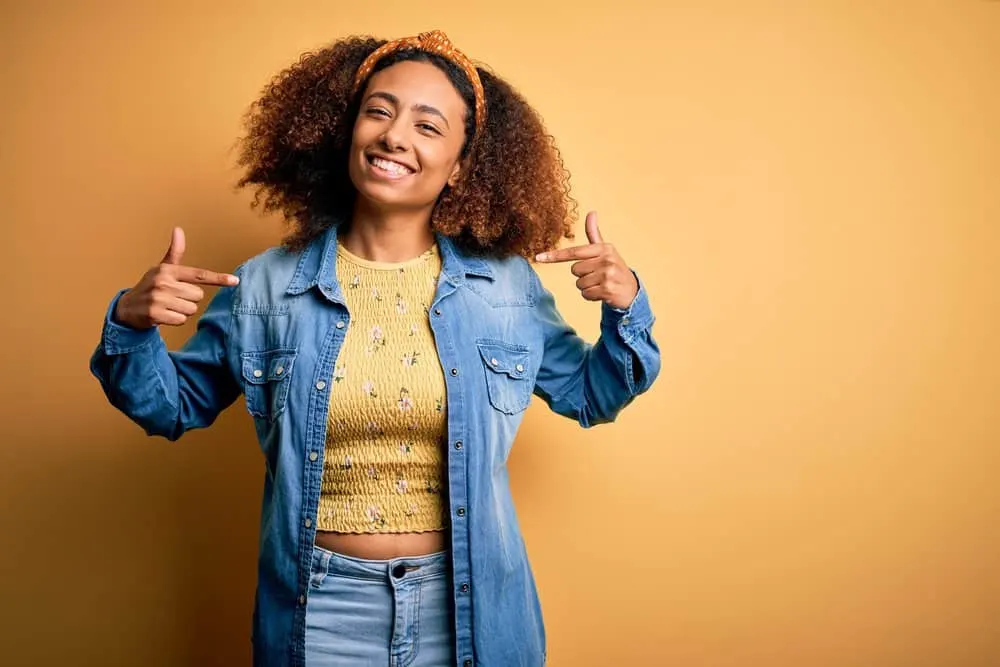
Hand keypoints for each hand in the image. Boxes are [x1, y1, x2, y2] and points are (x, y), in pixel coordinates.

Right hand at [114, 227, 238, 328]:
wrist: (127, 307)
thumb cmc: (150, 286)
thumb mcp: (162, 268)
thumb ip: (174, 252)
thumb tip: (178, 229)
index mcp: (167, 270)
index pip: (199, 275)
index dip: (218, 278)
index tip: (235, 281)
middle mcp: (163, 282)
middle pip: (198, 295)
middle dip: (189, 299)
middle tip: (173, 297)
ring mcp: (158, 298)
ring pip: (191, 309)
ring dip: (182, 311)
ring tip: (168, 306)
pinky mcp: (155, 314)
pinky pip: (181, 320)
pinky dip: (175, 320)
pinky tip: (164, 315)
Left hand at [535, 211, 638, 309]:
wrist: (632, 291)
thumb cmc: (614, 268)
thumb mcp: (605, 250)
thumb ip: (594, 233)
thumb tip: (592, 212)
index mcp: (604, 248)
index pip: (574, 252)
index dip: (555, 256)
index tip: (538, 258)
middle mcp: (606, 259)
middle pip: (574, 270)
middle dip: (582, 275)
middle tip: (597, 276)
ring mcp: (608, 275)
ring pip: (579, 284)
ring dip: (587, 287)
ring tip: (601, 284)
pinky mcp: (608, 289)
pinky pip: (585, 294)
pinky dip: (591, 296)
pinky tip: (602, 293)